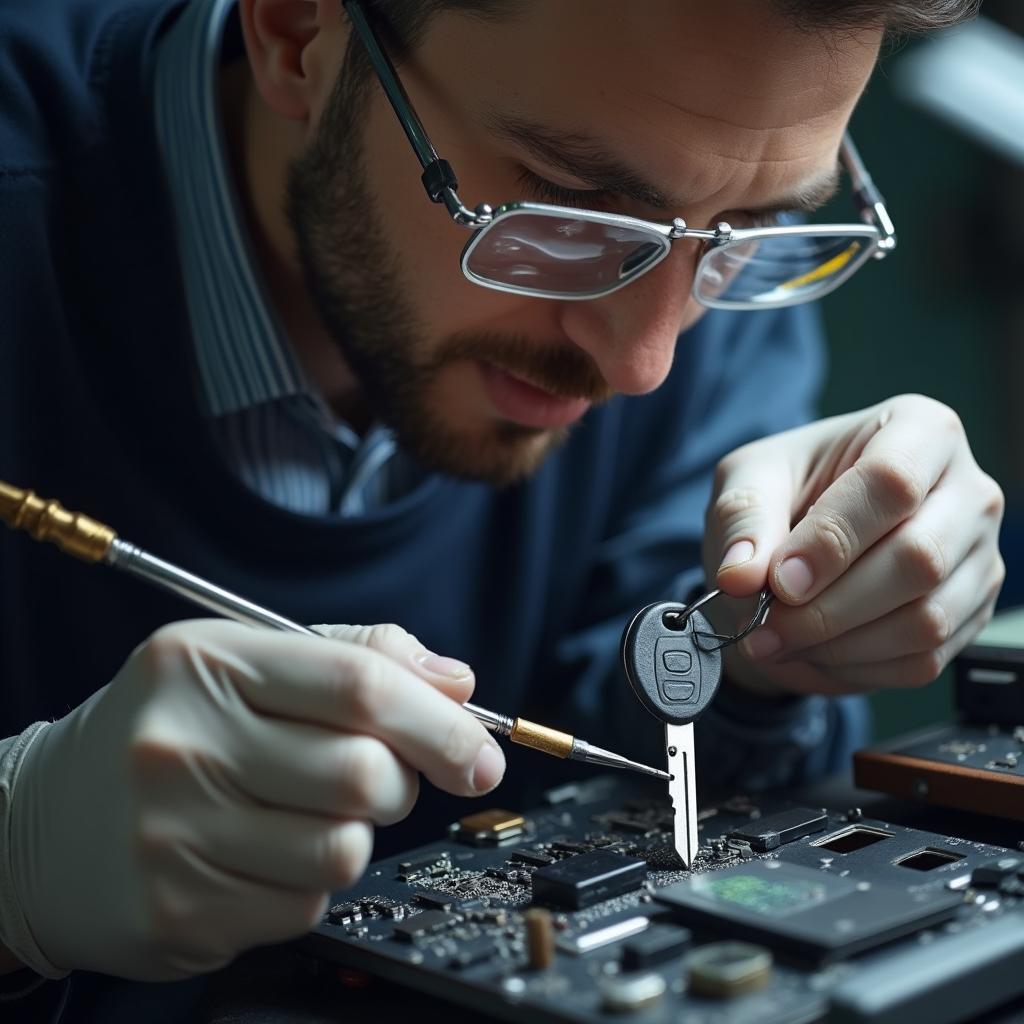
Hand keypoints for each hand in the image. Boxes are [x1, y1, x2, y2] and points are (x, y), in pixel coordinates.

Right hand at [5, 620, 503, 979]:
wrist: (42, 823)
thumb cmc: (167, 730)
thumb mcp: (244, 661)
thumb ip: (356, 656)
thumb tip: (457, 683)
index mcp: (208, 661)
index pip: (359, 685)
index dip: (441, 722)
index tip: (481, 750)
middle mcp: (183, 743)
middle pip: (365, 773)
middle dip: (401, 781)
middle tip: (376, 775)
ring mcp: (174, 834)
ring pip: (345, 849)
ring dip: (355, 833)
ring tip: (306, 812)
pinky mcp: (177, 911)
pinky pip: (304, 903)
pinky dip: (307, 879)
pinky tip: (258, 853)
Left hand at [702, 394, 1004, 696]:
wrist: (802, 544)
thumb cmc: (785, 493)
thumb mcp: (748, 481)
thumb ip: (744, 518)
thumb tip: (743, 576)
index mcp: (919, 430)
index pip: (892, 483)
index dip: (833, 540)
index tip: (779, 580)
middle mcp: (968, 490)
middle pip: (919, 558)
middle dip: (829, 606)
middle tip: (765, 624)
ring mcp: (978, 556)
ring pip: (926, 619)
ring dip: (838, 644)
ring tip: (776, 640)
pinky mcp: (972, 613)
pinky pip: (924, 659)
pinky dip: (856, 666)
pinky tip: (811, 651)